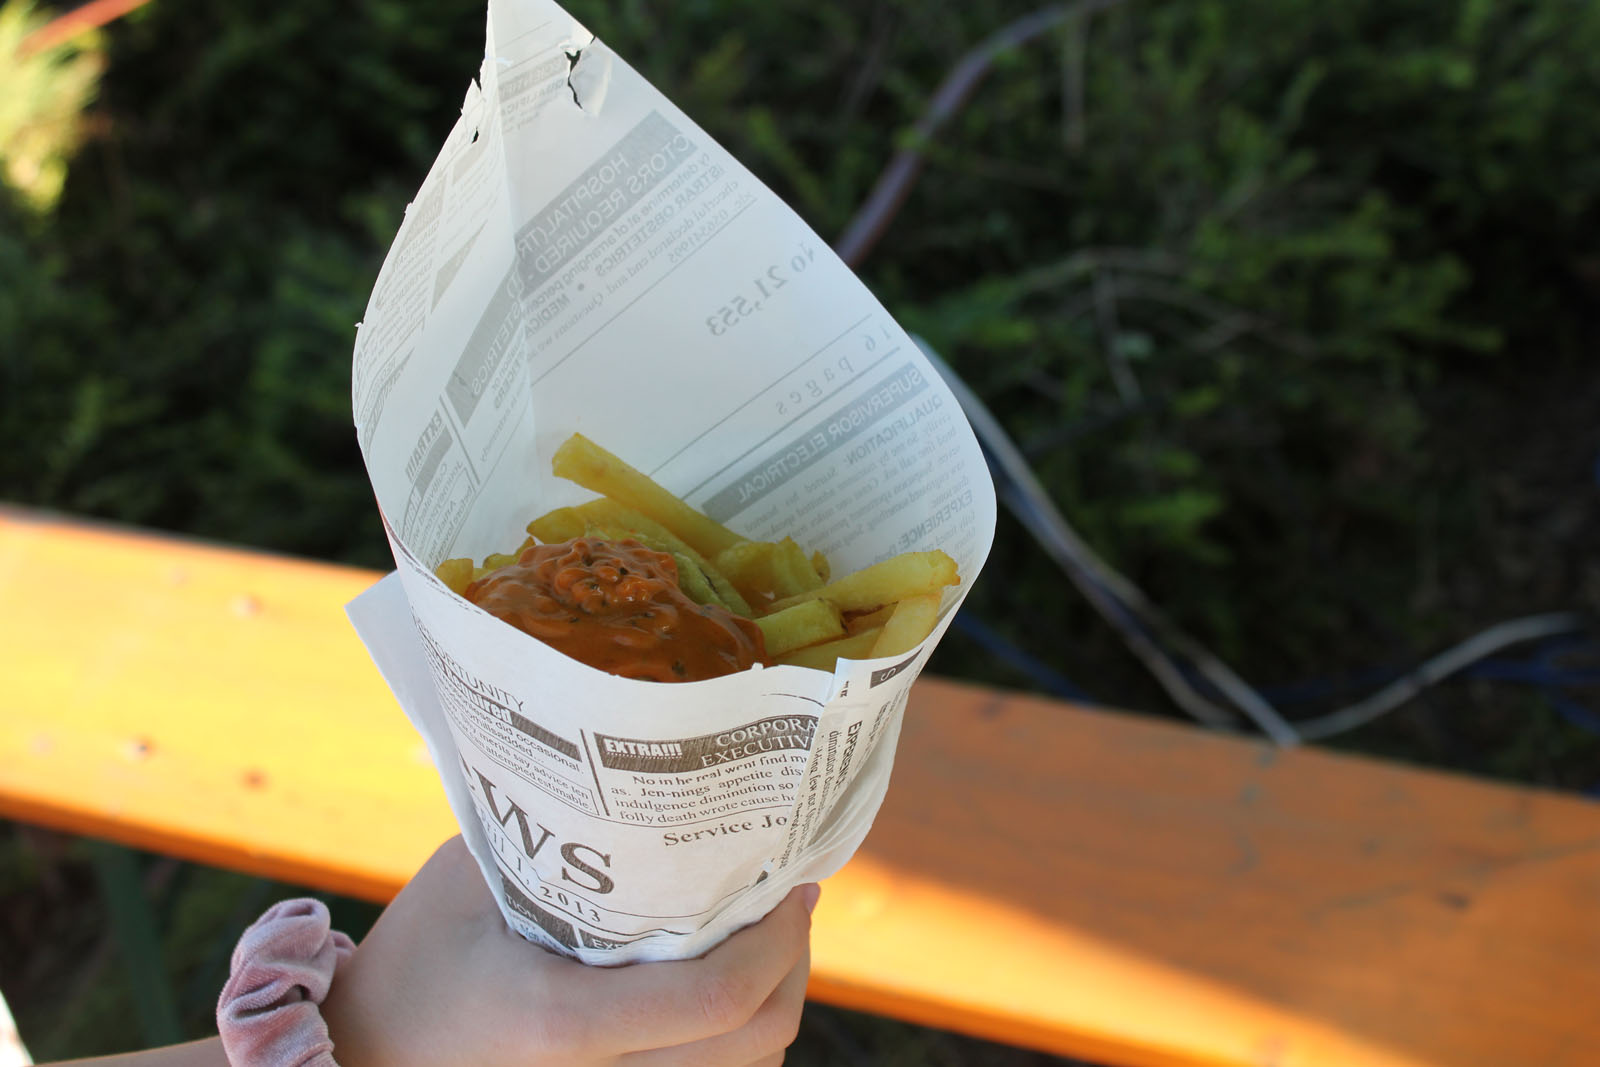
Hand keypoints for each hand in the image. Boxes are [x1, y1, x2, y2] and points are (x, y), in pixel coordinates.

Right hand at [321, 836, 816, 1066]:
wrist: (366, 1056)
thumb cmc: (415, 958)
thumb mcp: (474, 874)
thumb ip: (555, 835)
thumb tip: (641, 778)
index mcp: (565, 1021)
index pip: (718, 998)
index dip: (777, 940)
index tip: (793, 882)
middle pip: (756, 1041)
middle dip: (794, 962)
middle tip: (794, 898)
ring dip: (775, 1001)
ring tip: (771, 934)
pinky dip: (740, 1039)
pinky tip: (729, 983)